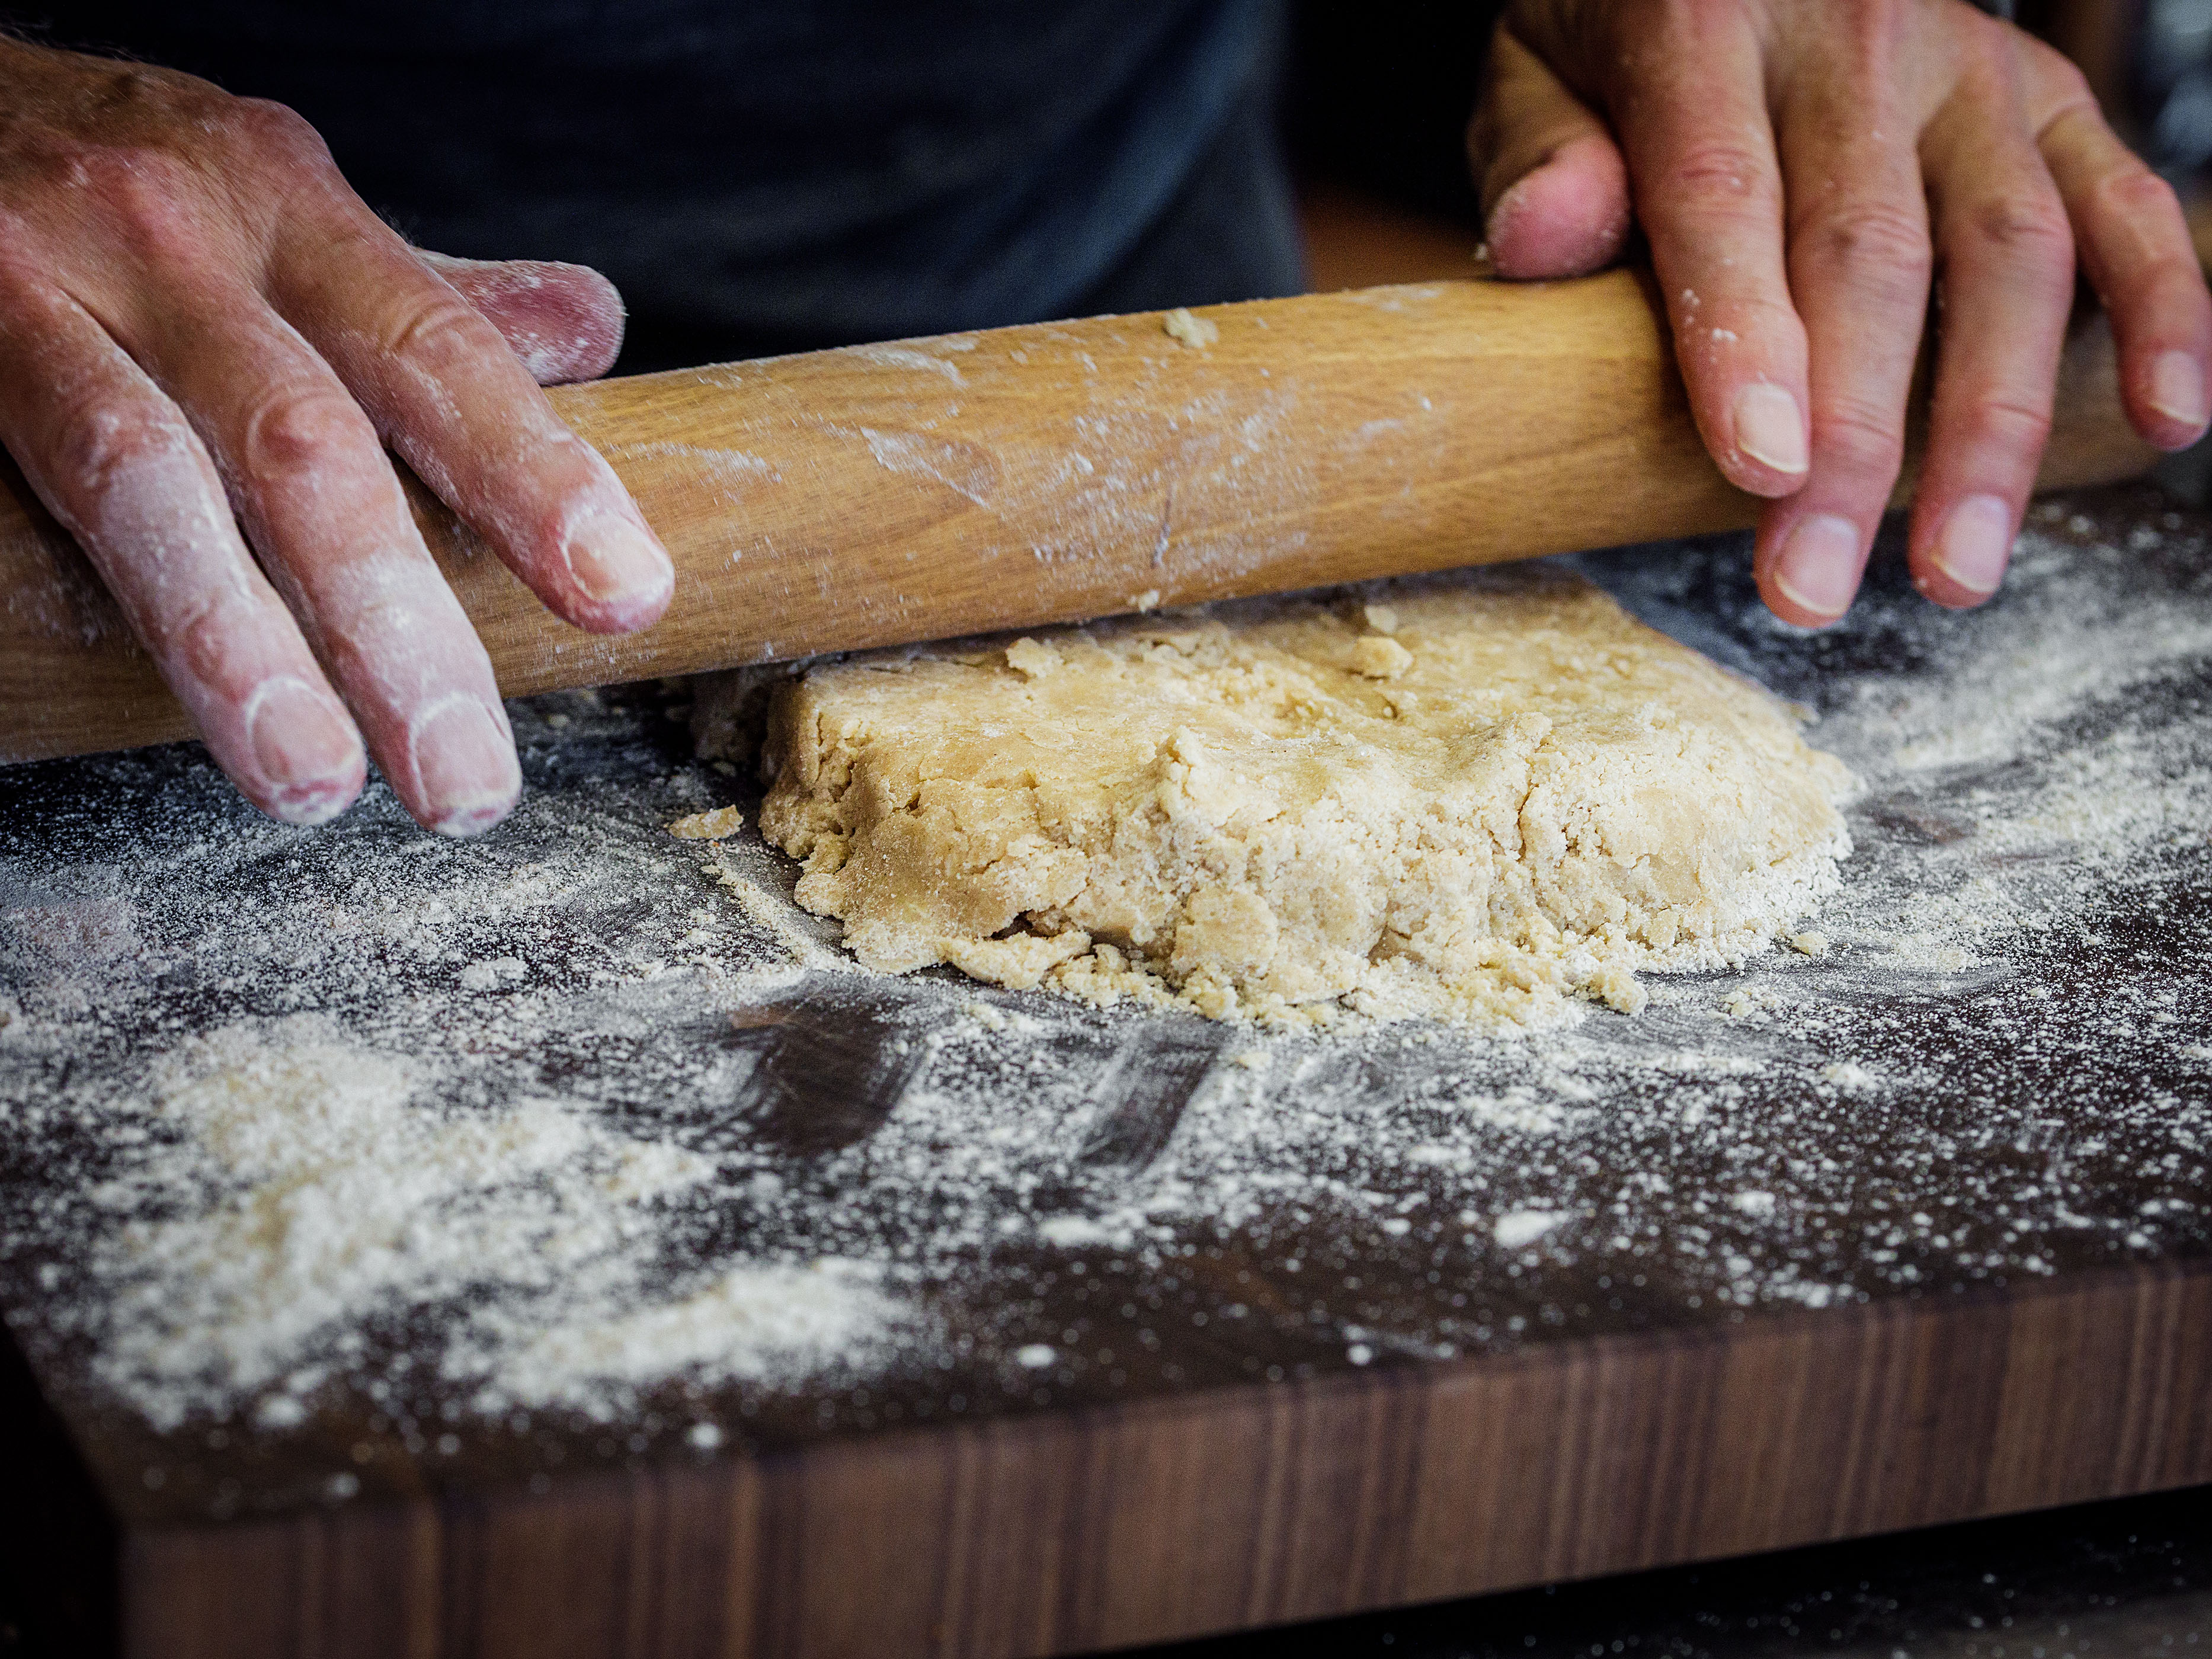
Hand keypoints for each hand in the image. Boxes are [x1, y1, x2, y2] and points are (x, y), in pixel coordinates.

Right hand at [0, 39, 671, 832]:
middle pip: (305, 445)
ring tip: (313, 784)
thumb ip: (428, 296)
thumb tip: (588, 334)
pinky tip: (126, 698)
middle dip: (396, 626)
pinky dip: (69, 593)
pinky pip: (14, 489)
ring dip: (234, 643)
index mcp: (289, 211)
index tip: (622, 594)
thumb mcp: (284, 212)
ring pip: (142, 480)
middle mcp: (168, 241)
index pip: (438, 352)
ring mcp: (29, 291)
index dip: (535, 475)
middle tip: (467, 780)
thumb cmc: (122, 186)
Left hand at [1467, 0, 2211, 625]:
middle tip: (1811, 584)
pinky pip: (2125, 204)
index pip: (1724, 194)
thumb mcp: (1540, 65)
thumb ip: (1539, 153)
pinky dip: (2164, 309)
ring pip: (2009, 255)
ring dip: (1991, 426)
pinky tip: (2168, 420)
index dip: (1744, 337)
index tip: (1760, 467)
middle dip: (1852, 441)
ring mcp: (1972, 67)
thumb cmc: (1625, 32)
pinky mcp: (2052, 95)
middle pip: (1869, 255)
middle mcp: (1860, 36)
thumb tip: (1539, 238)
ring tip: (1955, 573)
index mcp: (1709, 24)